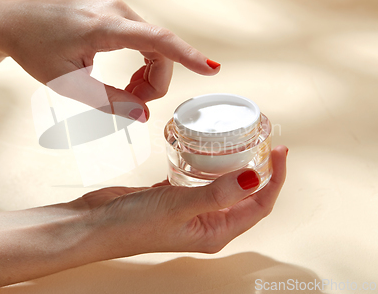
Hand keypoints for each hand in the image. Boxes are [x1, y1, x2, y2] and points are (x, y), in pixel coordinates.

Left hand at [0, 0, 219, 119]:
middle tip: (133, 105)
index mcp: (104, 27)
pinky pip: (143, 39)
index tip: (212, 69)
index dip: (187, 56)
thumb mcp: (69, 84)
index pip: (157, 40)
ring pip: (154, 45)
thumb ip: (108, 101)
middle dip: (155, 82)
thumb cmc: (35, 50)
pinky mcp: (114, 13)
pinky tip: (128, 78)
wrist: (14, 22)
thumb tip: (142, 115)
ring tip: (127, 93)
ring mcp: (117, 9)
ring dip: (149, 74)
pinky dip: (142, 62)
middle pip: (160, 49)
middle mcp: (116, 11)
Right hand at [69, 146, 287, 256]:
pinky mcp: (174, 198)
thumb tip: (256, 179)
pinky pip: (200, 181)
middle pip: (247, 196)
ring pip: (224, 187)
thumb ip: (218, 194)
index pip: (260, 205)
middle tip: (266, 143)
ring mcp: (191, 211)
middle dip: (261, 171)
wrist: (96, 225)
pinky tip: (208, 153)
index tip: (280, 153)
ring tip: (243, 144)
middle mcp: (208, 223)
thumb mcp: (180, 206)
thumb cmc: (134, 225)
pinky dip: (209, 167)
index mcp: (216, 232)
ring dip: (236, 168)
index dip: (275, 179)